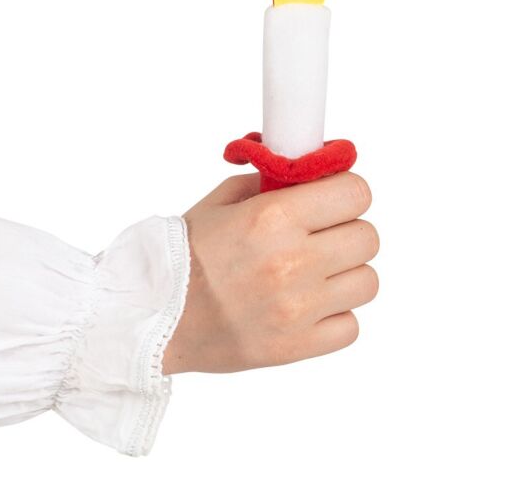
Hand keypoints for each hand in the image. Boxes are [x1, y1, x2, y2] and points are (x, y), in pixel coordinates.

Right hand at [162, 171, 379, 373]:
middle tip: (323, 235)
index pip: (356, 192)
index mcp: (271, 218)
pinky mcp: (296, 347)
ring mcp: (297, 308)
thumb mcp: (222, 203)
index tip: (336, 197)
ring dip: (347, 273)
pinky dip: (337, 315)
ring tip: (316, 273)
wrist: (153, 318)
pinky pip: (351, 326)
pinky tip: (309, 306)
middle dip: (349, 229)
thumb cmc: (184, 256)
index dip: (349, 191)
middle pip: (368, 236)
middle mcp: (291, 261)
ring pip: (368, 281)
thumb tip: (314, 173)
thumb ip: (271, 184)